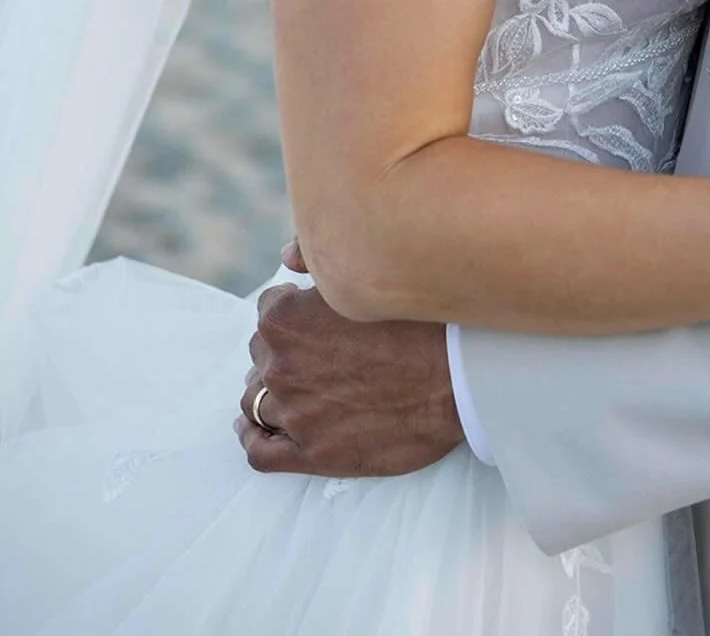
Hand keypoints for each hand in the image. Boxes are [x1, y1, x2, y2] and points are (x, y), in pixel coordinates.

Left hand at [236, 244, 463, 476]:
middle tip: (321, 353)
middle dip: (284, 351)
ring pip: (255, 400)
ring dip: (271, 391)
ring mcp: (294, 413)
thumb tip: (285, 256)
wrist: (457, 378)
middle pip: (262, 354)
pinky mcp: (311, 453)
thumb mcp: (365, 275)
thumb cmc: (418, 320)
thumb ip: (315, 259)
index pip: (269, 309)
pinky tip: (253, 426)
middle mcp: (279, 366)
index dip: (294, 311)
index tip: (317, 318)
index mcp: (284, 319)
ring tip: (298, 388)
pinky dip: (251, 435)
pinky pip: (259, 450)